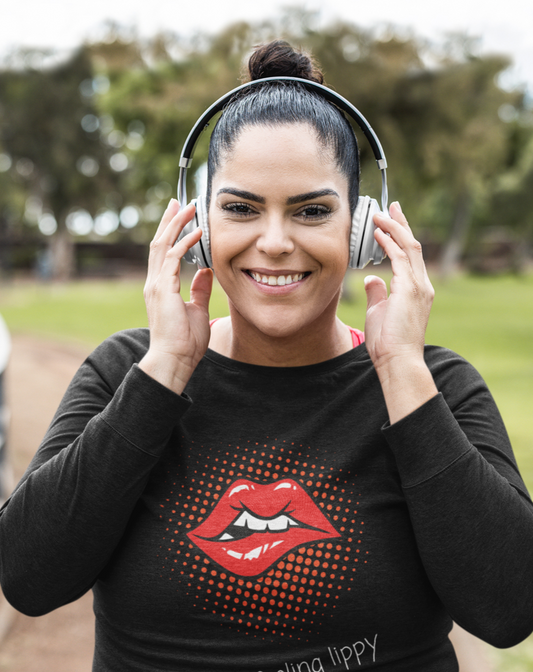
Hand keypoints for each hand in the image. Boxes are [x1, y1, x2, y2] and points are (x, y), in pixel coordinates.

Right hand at [139, 199, 212, 394]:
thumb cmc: (185, 342)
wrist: (174, 360)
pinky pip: (172, 258)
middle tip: (178, 202)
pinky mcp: (163, 289)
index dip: (171, 233)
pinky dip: (184, 243)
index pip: (164, 253)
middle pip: (159, 243)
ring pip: (163, 245)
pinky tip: (196, 232)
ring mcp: (156, 285)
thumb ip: (199, 290)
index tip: (180, 216)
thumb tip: (206, 272)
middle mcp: (155, 283)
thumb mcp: (196, 310)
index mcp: (161, 287)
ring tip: (188, 208)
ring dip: (176, 225)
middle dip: (170, 221)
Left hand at [364, 202, 436, 422]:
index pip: (410, 255)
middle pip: (413, 245)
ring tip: (380, 214)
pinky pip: (400, 259)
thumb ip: (378, 292)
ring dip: (393, 228)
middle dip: (401, 224)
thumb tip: (372, 278)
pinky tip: (377, 233)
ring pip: (409, 247)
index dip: (400, 235)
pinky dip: (388, 244)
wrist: (397, 361)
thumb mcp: (380, 311)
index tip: (390, 220)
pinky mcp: (410, 290)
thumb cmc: (387, 342)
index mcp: (416, 289)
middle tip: (390, 206)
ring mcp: (418, 286)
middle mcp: (422, 285)